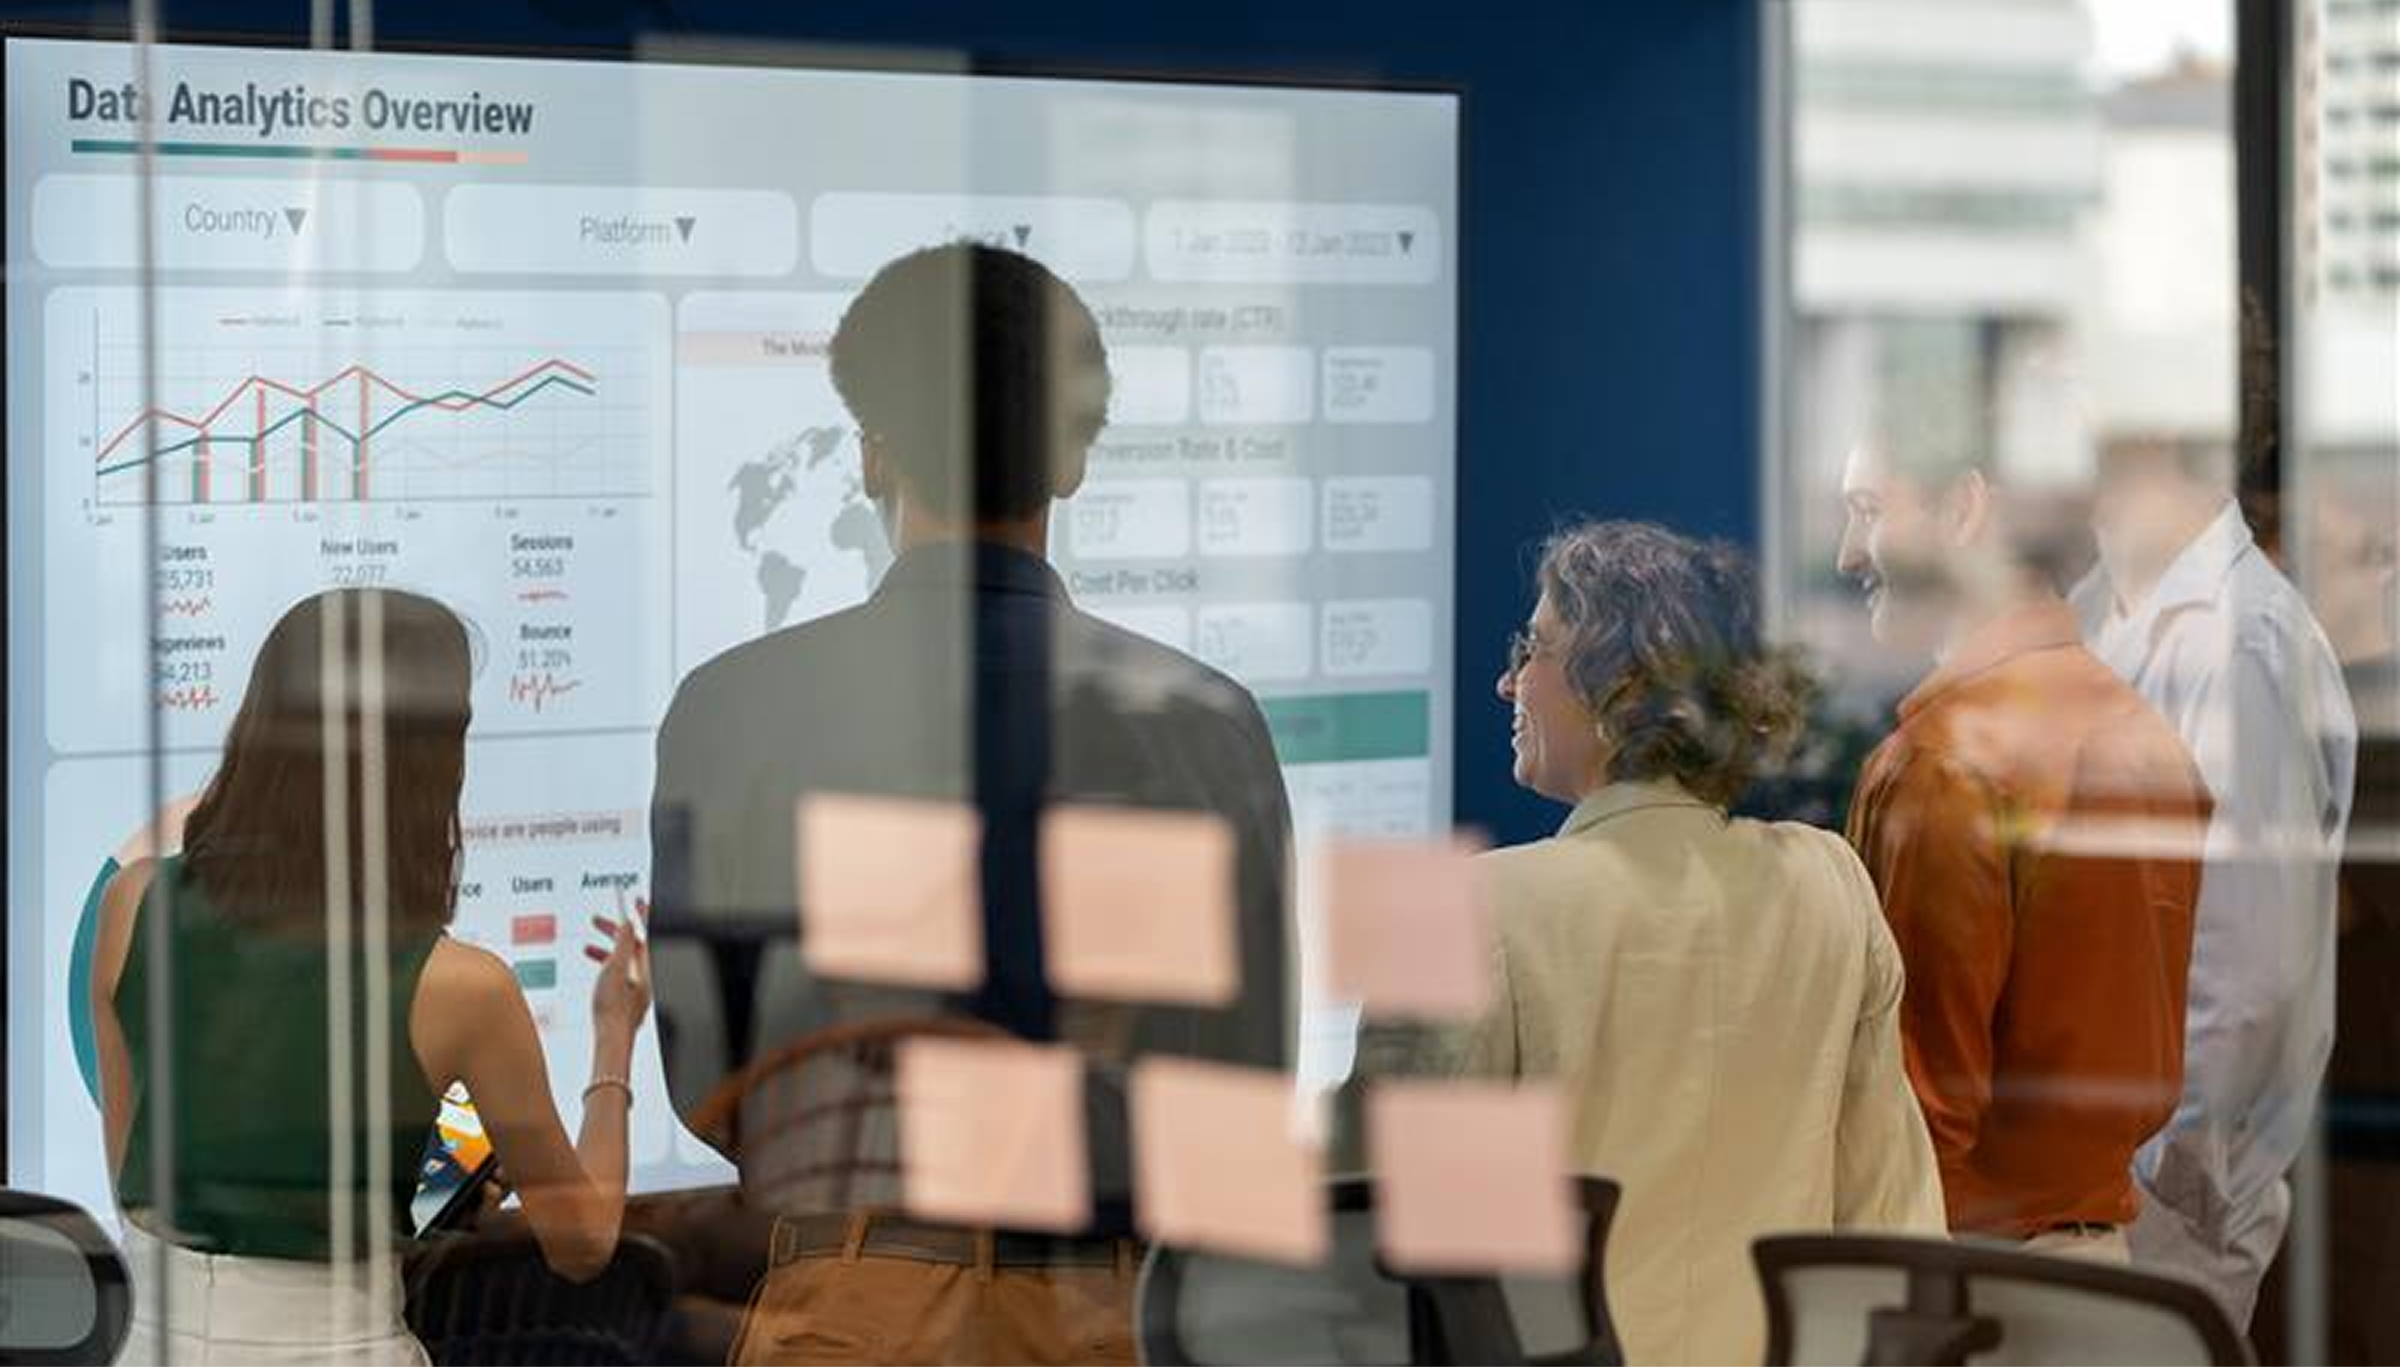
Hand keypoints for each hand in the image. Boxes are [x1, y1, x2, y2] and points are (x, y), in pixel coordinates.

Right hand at [585, 895, 651, 1043]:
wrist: (610, 1042)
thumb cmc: (612, 1009)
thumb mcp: (613, 968)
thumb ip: (621, 944)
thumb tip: (628, 924)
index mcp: (647, 969)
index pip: (649, 934)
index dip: (643, 916)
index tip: (635, 901)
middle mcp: (646, 979)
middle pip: (633, 947)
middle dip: (615, 932)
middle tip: (596, 921)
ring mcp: (637, 992)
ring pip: (623, 962)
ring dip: (606, 950)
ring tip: (585, 947)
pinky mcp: (627, 1003)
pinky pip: (618, 977)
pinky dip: (605, 968)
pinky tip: (592, 971)